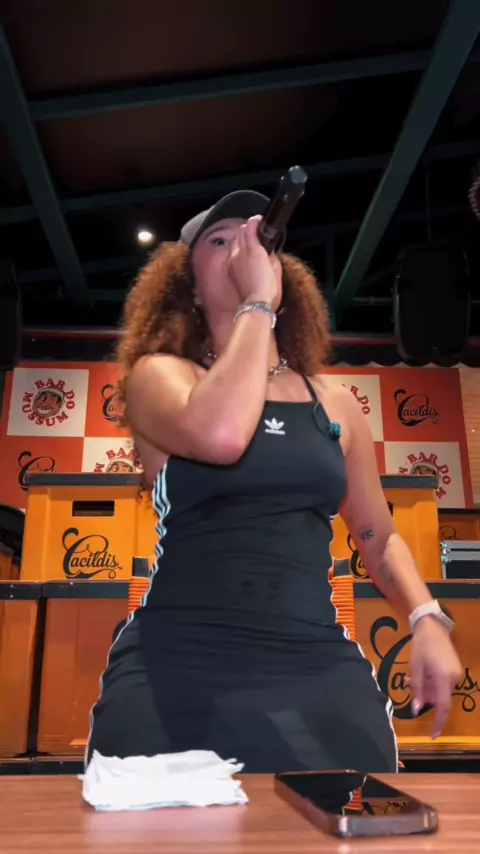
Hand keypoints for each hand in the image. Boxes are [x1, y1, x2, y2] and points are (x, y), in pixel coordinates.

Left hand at [228, 216, 281, 308]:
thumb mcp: (276, 269)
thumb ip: (271, 256)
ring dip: (241, 240)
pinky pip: (231, 255)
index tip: (259, 221)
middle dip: (247, 229)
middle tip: (255, 231)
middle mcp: (239, 253)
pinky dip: (237, 251)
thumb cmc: (268, 290)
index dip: (255, 222)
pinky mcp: (230, 271)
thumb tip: (269, 252)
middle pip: (239, 233)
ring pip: (234, 243)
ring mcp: (232, 262)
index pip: (250, 227)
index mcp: (253, 249)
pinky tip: (244, 257)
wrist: (255, 305)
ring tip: (249, 242)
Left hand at [409, 616, 461, 738]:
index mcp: (444, 678)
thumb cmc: (422, 646)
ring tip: (413, 675)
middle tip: (408, 682)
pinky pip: (442, 684)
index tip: (433, 736)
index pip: (443, 707)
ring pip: (439, 691)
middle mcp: (453, 679)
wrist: (433, 627)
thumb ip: (417, 689)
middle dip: (423, 695)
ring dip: (426, 688)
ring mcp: (456, 674)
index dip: (438, 722)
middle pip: (438, 698)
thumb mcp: (415, 667)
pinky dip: (431, 682)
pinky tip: (422, 672)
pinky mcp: (454, 670)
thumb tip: (416, 710)